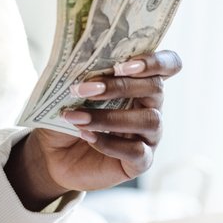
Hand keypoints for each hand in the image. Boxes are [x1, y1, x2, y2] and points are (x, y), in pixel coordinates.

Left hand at [6, 51, 182, 207]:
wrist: (54, 155)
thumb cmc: (67, 115)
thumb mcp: (69, 92)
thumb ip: (81, 75)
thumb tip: (79, 63)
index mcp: (139, 82)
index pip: (168, 65)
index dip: (154, 61)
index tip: (124, 64)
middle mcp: (151, 106)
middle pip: (155, 87)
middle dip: (118, 86)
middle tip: (83, 89)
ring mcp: (150, 135)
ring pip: (148, 120)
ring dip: (109, 117)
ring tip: (76, 117)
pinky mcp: (142, 161)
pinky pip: (136, 151)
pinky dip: (109, 143)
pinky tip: (87, 137)